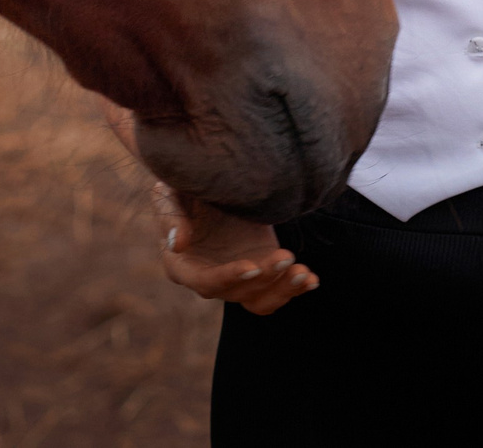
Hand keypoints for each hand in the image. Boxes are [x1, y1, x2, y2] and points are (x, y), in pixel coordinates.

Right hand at [150, 181, 319, 315]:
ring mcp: (237, 277)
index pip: (205, 282)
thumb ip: (170, 216)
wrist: (211, 182)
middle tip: (287, 256)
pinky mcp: (259, 269)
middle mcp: (210, 278)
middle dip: (265, 279)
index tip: (252, 266)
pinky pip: (276, 290)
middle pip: (238, 292)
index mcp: (182, 266)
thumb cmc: (184, 186)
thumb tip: (177, 244)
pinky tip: (312, 280)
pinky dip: (294, 288)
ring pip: (259, 299)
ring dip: (283, 290)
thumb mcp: (170, 192)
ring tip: (303, 273)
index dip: (228, 277)